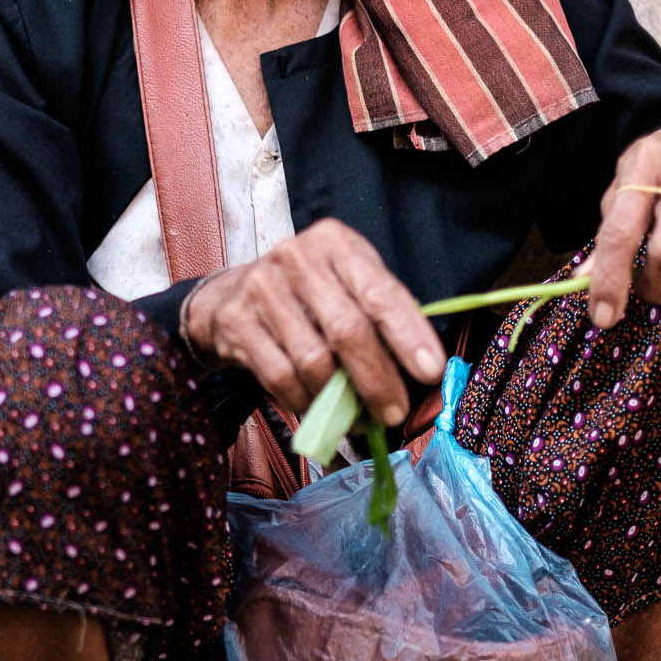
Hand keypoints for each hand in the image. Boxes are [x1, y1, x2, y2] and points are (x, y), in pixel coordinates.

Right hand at [182, 219, 445, 425]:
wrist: (228, 297)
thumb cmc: (305, 295)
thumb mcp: (345, 285)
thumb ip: (381, 317)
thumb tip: (422, 373)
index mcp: (336, 243)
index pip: (381, 293)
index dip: (409, 335)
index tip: (431, 371)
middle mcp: (297, 257)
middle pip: (348, 329)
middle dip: (378, 379)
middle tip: (395, 413)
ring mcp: (262, 287)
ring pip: (314, 360)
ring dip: (340, 401)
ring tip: (357, 418)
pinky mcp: (236, 321)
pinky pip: (281, 377)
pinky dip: (306, 402)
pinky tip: (319, 409)